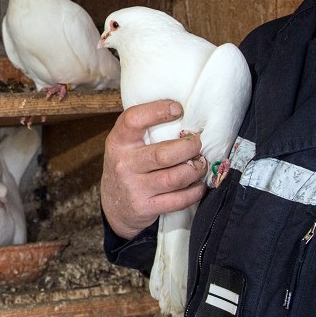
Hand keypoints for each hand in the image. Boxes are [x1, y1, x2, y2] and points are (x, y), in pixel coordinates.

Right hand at [100, 100, 207, 239]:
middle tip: (198, 143)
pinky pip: (178, 200)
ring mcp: (134, 188)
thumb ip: (144, 131)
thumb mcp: (125, 145)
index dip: (157, 111)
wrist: (114, 205)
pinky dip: (195, 191)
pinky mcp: (146, 207)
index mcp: (118, 142)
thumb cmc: (127, 166)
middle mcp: (124, 164)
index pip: (133, 120)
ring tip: (201, 164)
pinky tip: (198, 185)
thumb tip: (183, 115)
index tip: (178, 109)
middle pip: (163, 154)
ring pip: (175, 178)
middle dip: (189, 147)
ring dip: (195, 169)